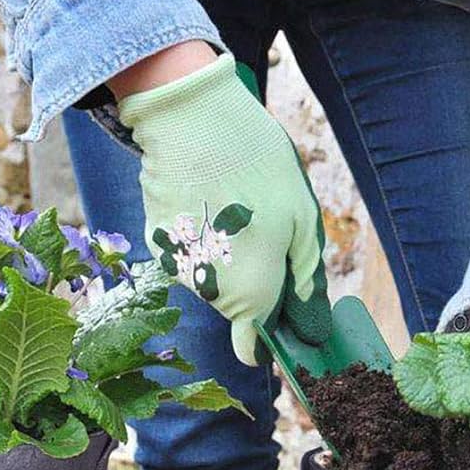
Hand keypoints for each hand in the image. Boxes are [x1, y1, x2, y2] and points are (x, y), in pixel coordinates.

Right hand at [117, 53, 331, 364]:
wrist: (192, 120)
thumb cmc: (260, 171)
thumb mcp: (303, 224)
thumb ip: (306, 282)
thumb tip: (311, 327)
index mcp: (251, 296)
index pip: (252, 349)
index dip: (268, 342)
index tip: (281, 321)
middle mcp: (209, 292)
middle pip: (238, 304)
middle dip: (257, 280)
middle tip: (271, 230)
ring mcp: (178, 267)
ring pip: (213, 277)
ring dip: (230, 256)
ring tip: (239, 205)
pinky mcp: (157, 240)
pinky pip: (189, 251)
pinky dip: (202, 236)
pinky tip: (211, 196)